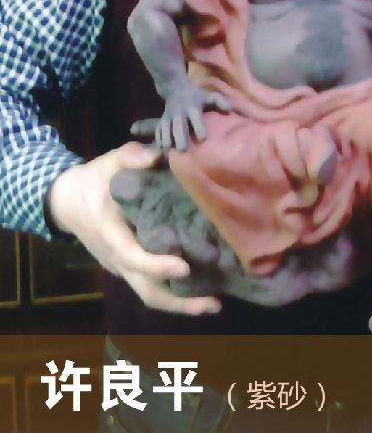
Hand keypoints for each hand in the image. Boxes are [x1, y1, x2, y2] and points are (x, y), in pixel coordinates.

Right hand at [46, 141, 221, 314]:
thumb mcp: (110, 162)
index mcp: (112, 236)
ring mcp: (123, 268)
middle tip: (215, 303)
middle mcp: (118, 260)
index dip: (158, 266)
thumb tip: (158, 156)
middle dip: (181, 302)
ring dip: (182, 304)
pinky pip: (150, 287)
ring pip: (151, 295)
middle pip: (148, 292)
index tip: (185, 268)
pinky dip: (175, 293)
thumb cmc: (93, 180)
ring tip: (215, 304)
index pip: (134, 258)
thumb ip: (132, 156)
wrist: (67, 200)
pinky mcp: (128, 268)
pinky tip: (202, 287)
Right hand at [132, 86, 230, 149]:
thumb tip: (230, 110)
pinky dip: (159, 138)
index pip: (195, 117)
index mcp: (192, 107)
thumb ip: (220, 102)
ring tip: (168, 149)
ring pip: (166, 127)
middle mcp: (180, 112)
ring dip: (167, 138)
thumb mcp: (209, 96)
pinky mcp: (162, 120)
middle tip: (183, 149)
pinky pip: (158, 129)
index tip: (202, 138)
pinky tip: (161, 148)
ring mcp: (169, 116)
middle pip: (178, 125)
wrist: (175, 89)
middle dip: (180, 136)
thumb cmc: (197, 97)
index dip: (198, 126)